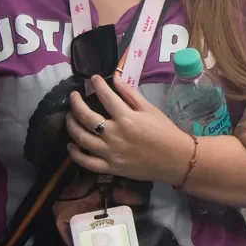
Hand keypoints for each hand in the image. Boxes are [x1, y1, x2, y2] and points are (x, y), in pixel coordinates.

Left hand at [66, 75, 193, 185]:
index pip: (106, 97)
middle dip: (76, 103)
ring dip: (72, 125)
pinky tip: (71, 145)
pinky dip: (75, 153)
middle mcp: (114, 135)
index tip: (93, 78)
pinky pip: (86, 161)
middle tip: (73, 96)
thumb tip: (114, 78)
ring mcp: (110, 153)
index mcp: (127, 118)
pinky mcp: (109, 167)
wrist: (175, 158)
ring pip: (81, 138)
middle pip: (86, 117)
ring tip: (70, 117)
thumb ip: (130, 94)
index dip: (97, 85)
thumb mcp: (150, 109)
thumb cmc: (165, 131)